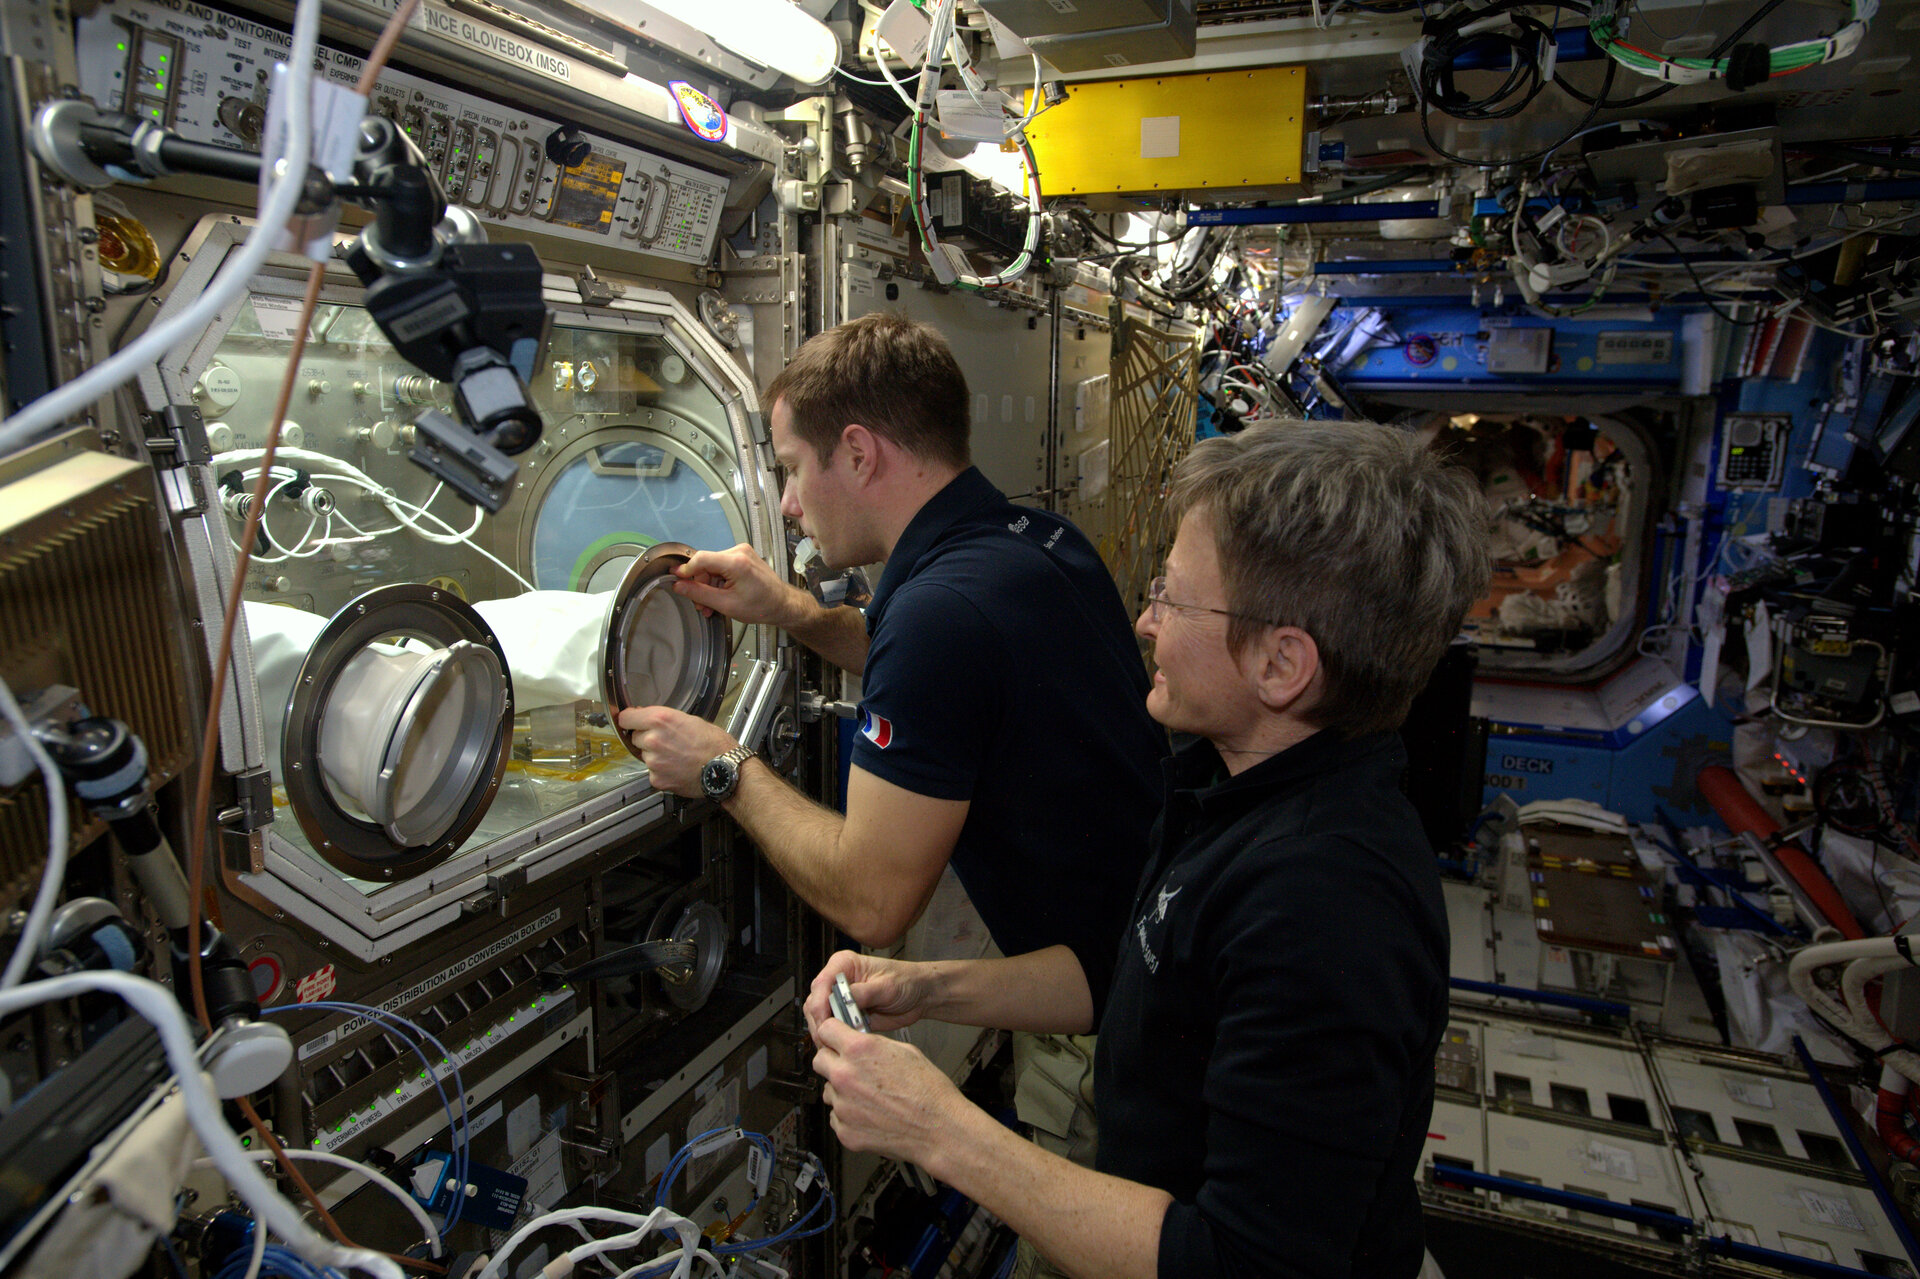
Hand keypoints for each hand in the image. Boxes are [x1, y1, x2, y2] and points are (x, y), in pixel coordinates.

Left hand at [615, 705, 737, 797]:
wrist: (724, 770)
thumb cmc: (714, 745)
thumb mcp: (689, 720)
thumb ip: (664, 719)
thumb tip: (647, 719)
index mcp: (660, 720)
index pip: (626, 718)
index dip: (630, 720)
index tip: (632, 722)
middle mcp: (652, 739)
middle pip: (635, 737)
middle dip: (647, 738)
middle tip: (668, 741)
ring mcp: (653, 761)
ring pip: (644, 755)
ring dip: (655, 755)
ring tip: (677, 756)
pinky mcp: (656, 778)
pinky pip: (652, 772)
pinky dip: (662, 771)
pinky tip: (677, 767)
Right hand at [674, 544, 807, 627]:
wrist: (782, 604)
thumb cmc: (762, 605)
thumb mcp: (725, 604)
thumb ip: (699, 593)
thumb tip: (679, 585)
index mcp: (736, 562)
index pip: (700, 559)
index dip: (685, 570)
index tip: (675, 578)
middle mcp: (739, 552)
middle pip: (705, 564)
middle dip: (700, 585)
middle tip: (700, 604)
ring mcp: (741, 552)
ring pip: (712, 567)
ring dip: (708, 586)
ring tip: (711, 605)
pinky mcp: (742, 556)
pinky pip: (721, 566)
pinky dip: (717, 581)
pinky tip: (719, 595)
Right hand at [804, 951, 936, 1034]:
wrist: (919, 995)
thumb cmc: (906, 981)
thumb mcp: (886, 986)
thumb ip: (864, 993)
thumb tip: (844, 1000)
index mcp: (844, 964)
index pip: (822, 983)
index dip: (820, 1004)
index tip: (825, 1021)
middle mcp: (838, 980)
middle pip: (815, 1001)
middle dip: (820, 1021)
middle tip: (828, 1037)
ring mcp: (841, 998)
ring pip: (820, 1016)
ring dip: (825, 1030)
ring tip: (836, 1042)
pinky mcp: (846, 1014)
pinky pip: (833, 1027)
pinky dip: (834, 1036)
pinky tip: (841, 1043)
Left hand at [813, 1017, 967, 1167]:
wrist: (938, 1129)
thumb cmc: (928, 1093)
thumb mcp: (905, 1051)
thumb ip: (873, 1045)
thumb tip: (860, 1043)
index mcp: (860, 1051)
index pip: (826, 1030)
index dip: (832, 1033)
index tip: (834, 1037)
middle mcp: (846, 1077)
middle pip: (819, 1060)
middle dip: (832, 1060)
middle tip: (849, 1066)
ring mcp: (843, 1106)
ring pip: (828, 1090)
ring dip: (841, 1090)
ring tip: (867, 1095)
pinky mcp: (844, 1130)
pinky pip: (836, 1116)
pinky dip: (848, 1115)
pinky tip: (869, 1113)